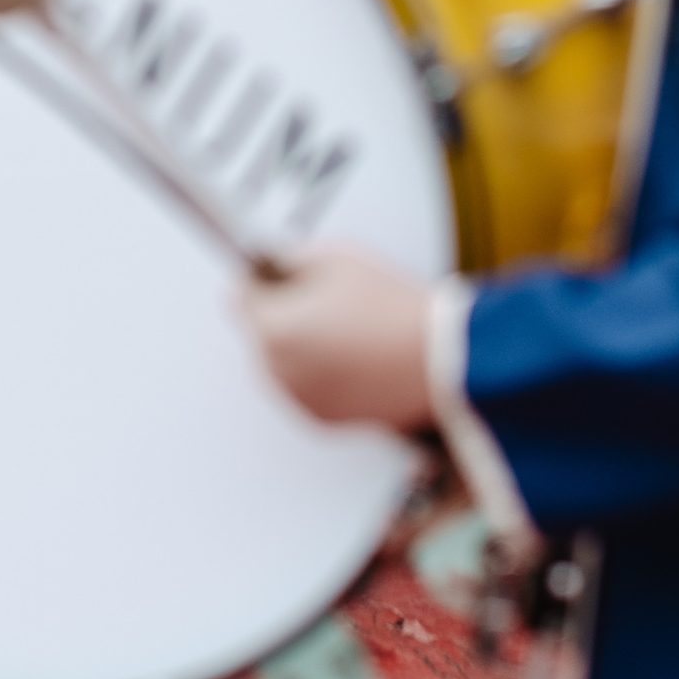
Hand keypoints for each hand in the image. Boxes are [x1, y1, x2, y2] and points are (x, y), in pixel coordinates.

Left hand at [242, 247, 437, 430]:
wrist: (440, 360)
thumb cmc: (393, 309)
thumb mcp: (336, 257)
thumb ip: (287, 260)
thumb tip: (267, 266)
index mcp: (274, 331)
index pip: (239, 298)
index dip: (262, 281)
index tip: (278, 275)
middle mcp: (279, 372)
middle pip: (260, 333)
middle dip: (281, 315)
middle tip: (326, 300)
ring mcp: (300, 400)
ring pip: (281, 363)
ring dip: (298, 346)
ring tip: (345, 329)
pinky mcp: (323, 420)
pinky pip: (304, 388)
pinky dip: (318, 374)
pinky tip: (351, 355)